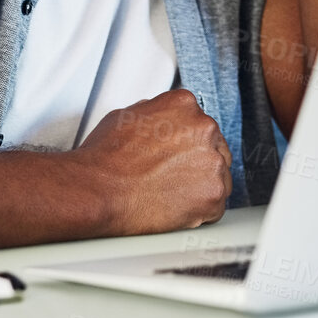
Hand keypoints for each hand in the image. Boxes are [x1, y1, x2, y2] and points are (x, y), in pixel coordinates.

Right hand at [74, 89, 231, 233]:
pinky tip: (176, 210)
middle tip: (174, 179)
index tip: (179, 156)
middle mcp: (203, 128)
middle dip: (198, 165)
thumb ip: (155, 114)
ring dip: (201, 188)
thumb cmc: (105, 159)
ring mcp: (212, 161)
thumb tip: (161, 120)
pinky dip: (201, 212)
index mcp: (184, 105)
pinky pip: (217, 206)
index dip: (188, 144)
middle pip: (215, 148)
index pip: (200, 123)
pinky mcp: (213, 193)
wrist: (97, 191)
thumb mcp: (127, 116)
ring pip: (219, 177)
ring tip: (171, 196)